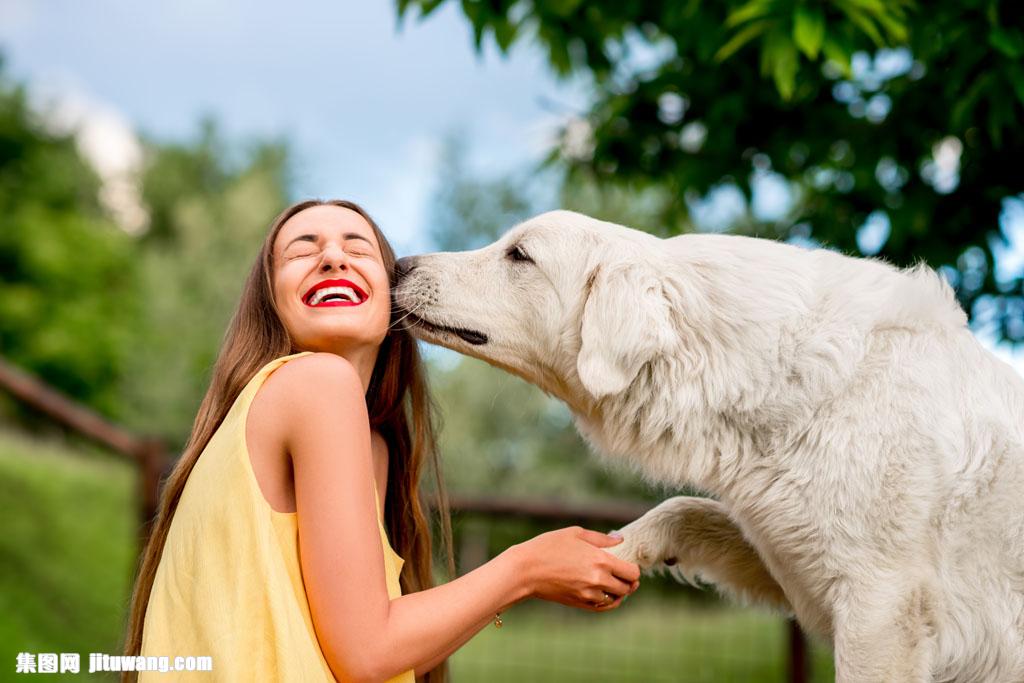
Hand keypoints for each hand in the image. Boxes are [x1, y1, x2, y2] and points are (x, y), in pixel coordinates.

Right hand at [509, 526, 640, 611]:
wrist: (525, 570)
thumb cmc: (548, 547)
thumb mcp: (575, 533)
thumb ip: (601, 538)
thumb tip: (620, 539)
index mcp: (601, 560)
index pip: (632, 572)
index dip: (634, 569)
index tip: (629, 564)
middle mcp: (598, 580)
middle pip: (627, 587)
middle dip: (629, 581)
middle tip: (625, 574)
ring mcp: (589, 594)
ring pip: (616, 599)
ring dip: (619, 592)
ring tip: (616, 583)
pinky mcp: (579, 604)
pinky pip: (603, 607)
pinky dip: (609, 602)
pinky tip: (607, 594)